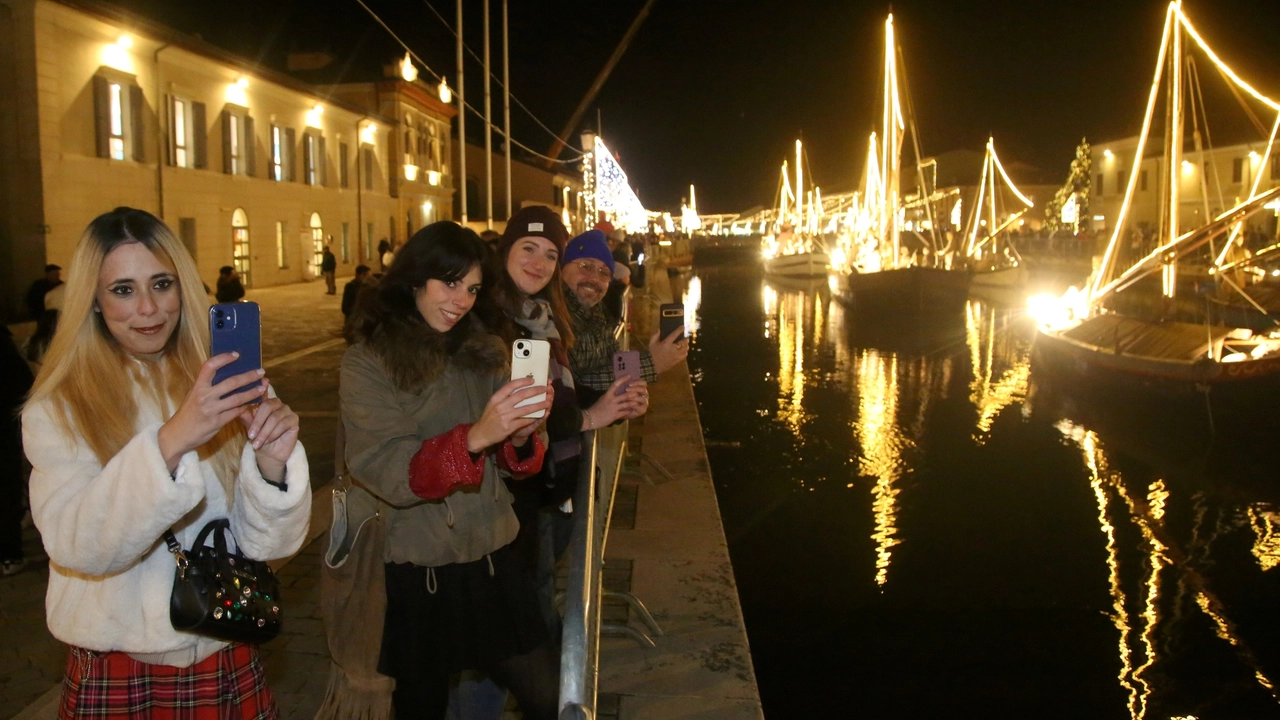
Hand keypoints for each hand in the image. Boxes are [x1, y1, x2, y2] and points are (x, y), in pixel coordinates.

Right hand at [158, 353, 266, 471]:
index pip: (210, 367)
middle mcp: (204, 397)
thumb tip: (228, 375)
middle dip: (249, 376)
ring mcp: (211, 410)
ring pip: (238, 398)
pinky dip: (246, 407)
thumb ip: (208, 387)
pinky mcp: (217, 422)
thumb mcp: (194, 396)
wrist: (177, 435)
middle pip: (231, 382)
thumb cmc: (188, 413)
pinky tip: (254, 403)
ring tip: (263, 387)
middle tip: (261, 372)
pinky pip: (236, 412)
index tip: (236, 354)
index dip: (223, 358)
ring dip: (253, 392)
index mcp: (197, 387)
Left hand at [238, 379, 298, 481]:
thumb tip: (236, 404)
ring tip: (257, 443)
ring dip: (264, 432)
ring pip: (274, 418)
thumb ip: (245, 415)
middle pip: (268, 405)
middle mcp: (277, 403)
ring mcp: (287, 410)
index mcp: (265, 402)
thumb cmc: (258, 437)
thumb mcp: (249, 427)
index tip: (261, 381)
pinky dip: (273, 434)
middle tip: (250, 436)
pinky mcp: (294, 419)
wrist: (270, 453)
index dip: (262, 386)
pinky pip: (283, 424)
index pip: (262, 392)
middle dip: (258, 422)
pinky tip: (267, 441)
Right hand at [467, 378, 553, 452]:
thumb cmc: (489, 417)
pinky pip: (525, 420)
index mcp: (497, 397)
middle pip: (522, 395)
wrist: (481, 433)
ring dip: (539, 405)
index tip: (533, 380)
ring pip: (526, 408)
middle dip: (536, 391)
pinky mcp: (509, 427)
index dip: (523, 381)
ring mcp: (505, 417)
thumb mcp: (493, 403)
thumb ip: (504, 396)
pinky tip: (540, 415)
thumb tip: (519, 386)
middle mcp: (501, 406)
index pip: (511, 385)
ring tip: (548, 402)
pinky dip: (533, 417)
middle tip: (545, 388)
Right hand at [585, 376, 644, 428]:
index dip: (623, 379)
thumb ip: (609, 396)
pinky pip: (625, 412)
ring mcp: (614, 408)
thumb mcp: (602, 399)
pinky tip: (634, 411)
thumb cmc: (595, 409)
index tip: (629, 376)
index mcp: (607, 394)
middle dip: (633, 393)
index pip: (615, 384)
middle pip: (625, 395)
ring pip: (627, 403)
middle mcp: (611, 400)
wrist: (590, 418)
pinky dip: (630, 411)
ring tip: (639, 401)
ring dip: (634, 402)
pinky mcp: (615, 415)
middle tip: (639, 391)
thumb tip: (616, 392)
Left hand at [617, 378, 648, 419]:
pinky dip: (634, 406)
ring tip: (627, 398)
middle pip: (643, 389)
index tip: (629, 383)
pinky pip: (640, 407)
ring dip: (635, 397)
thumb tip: (623, 376)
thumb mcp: (621, 391)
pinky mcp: (642, 410)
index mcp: (641, 388)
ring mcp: (644, 402)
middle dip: (635, 389)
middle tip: (627, 389)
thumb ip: (624, 384)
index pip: (643, 383)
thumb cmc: (621, 399)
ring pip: (643, 398)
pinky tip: (628, 405)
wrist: (620, 411)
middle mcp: (644, 395)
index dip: (637, 382)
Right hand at [648, 326, 687, 373]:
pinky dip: (685, 352)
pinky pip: (684, 356)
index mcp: (666, 343)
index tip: (683, 327)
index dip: (679, 330)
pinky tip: (683, 351)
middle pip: (683, 342)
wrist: (652, 366)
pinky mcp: (677, 361)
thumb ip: (655, 335)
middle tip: (685, 338)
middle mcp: (673, 349)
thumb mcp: (651, 343)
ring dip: (686, 346)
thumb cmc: (652, 353)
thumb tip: (659, 329)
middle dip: (686, 339)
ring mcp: (676, 356)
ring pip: (685, 349)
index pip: (674, 335)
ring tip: (685, 344)